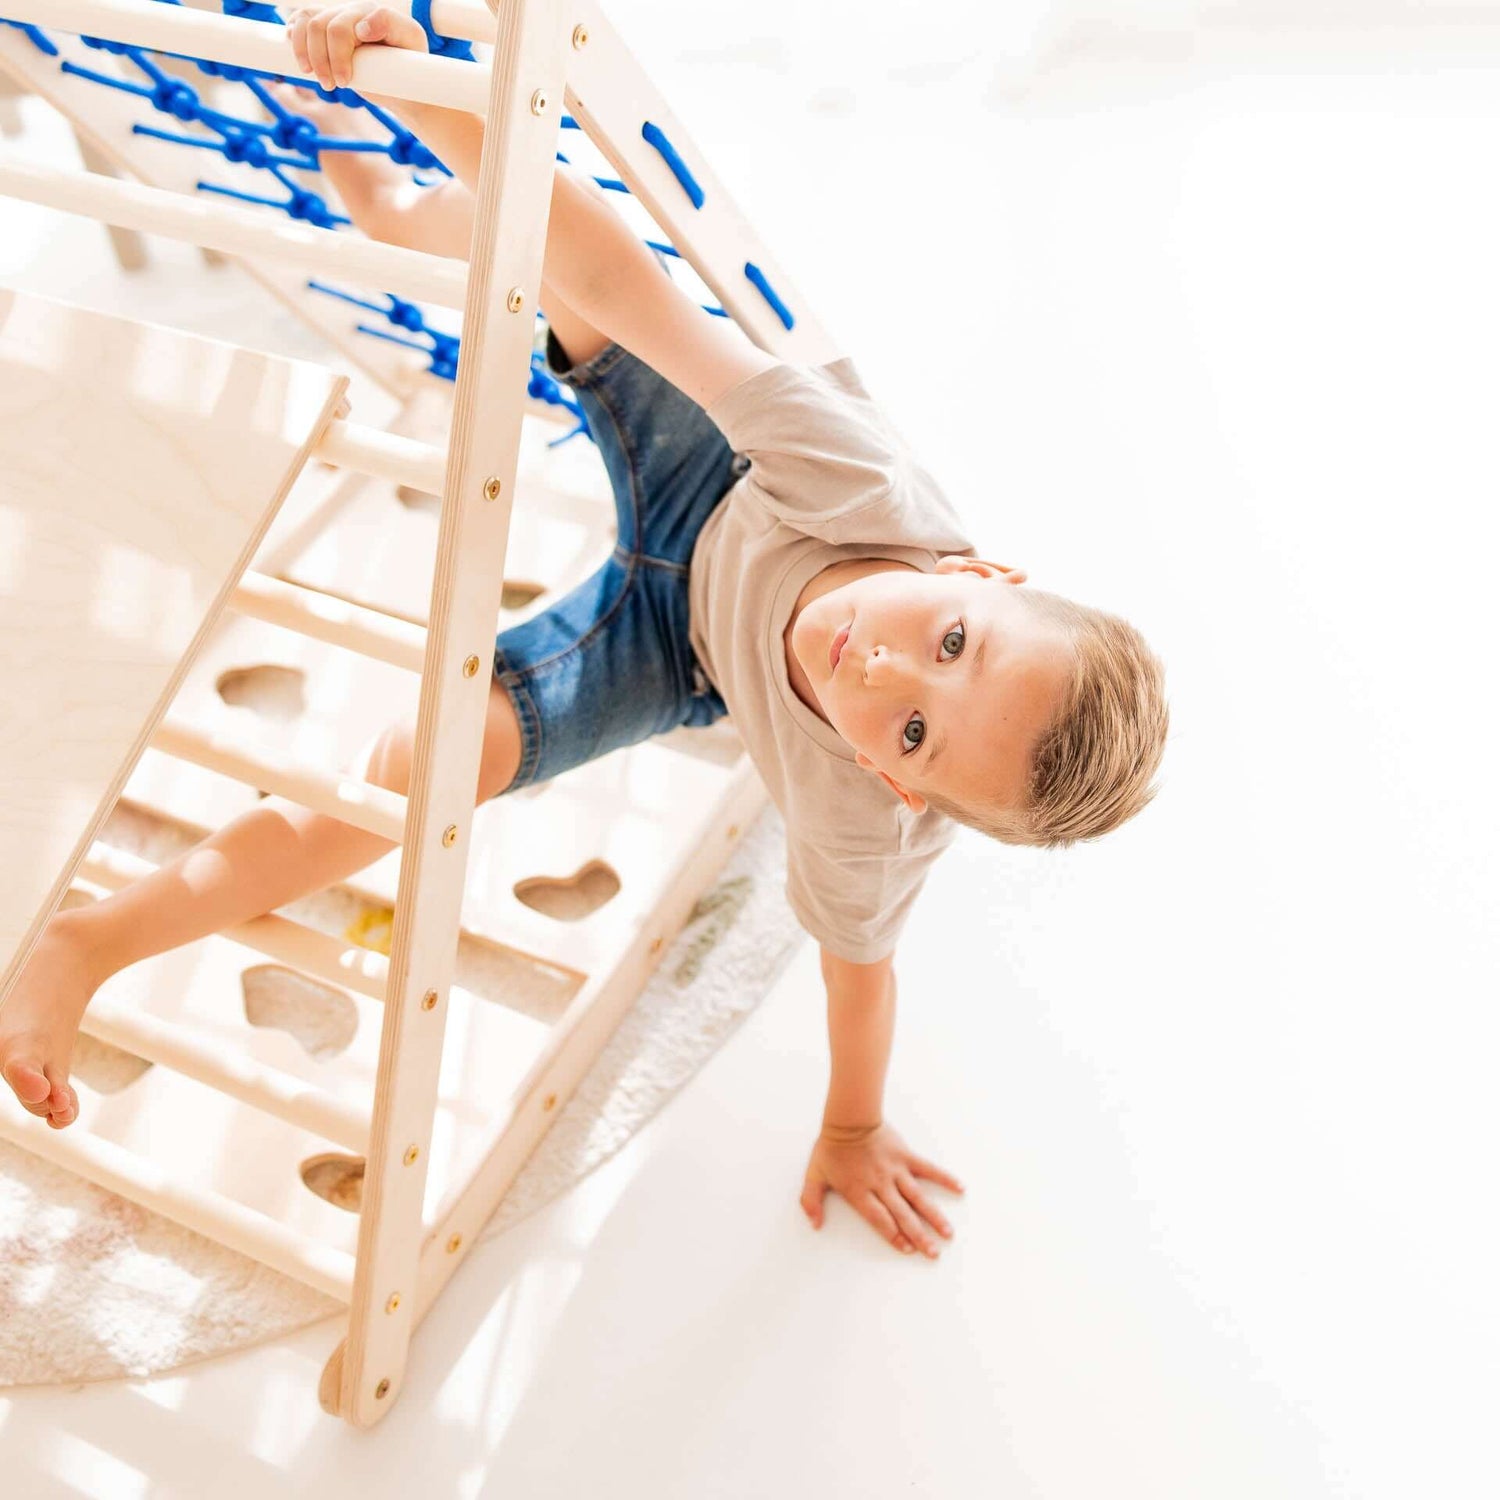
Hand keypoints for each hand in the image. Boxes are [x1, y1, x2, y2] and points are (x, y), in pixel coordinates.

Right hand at [284, 3, 428, 92]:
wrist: (402, 82)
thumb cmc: (409, 63)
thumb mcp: (411, 40)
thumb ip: (390, 24)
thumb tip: (361, 27)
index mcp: (369, 12)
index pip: (340, 28)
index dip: (337, 55)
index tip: (345, 82)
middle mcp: (349, 12)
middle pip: (319, 27)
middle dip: (321, 60)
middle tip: (332, 86)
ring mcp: (335, 19)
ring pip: (305, 23)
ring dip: (304, 53)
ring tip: (317, 78)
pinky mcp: (325, 32)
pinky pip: (299, 23)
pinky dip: (294, 38)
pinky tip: (301, 58)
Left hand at [800, 1121, 963, 1258]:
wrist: (849, 1118)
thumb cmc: (831, 1148)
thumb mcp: (813, 1175)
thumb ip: (811, 1201)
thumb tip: (815, 1225)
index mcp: (859, 1191)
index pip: (880, 1219)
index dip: (894, 1236)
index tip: (908, 1249)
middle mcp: (881, 1184)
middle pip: (902, 1215)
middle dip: (919, 1236)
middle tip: (933, 1253)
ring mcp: (896, 1170)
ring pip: (918, 1197)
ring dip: (934, 1216)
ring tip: (948, 1233)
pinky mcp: (906, 1156)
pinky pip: (928, 1169)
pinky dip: (944, 1178)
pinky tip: (960, 1188)